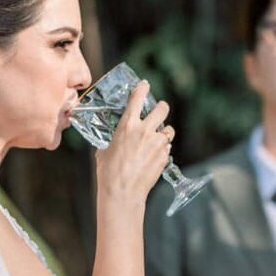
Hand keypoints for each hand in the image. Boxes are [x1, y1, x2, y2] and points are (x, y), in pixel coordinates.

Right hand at [97, 81, 172, 203]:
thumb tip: (117, 140)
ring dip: (165, 132)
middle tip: (160, 110)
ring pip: (169, 130)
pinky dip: (163, 150)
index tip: (145, 85)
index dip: (142, 89)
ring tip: (157, 139)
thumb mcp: (106, 149)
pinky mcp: (164, 156)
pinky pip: (167, 148)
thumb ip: (116, 139)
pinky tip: (154, 157)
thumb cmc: (109, 172)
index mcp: (127, 125)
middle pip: (162, 109)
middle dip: (162, 108)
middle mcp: (144, 131)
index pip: (137, 99)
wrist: (123, 191)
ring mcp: (157, 144)